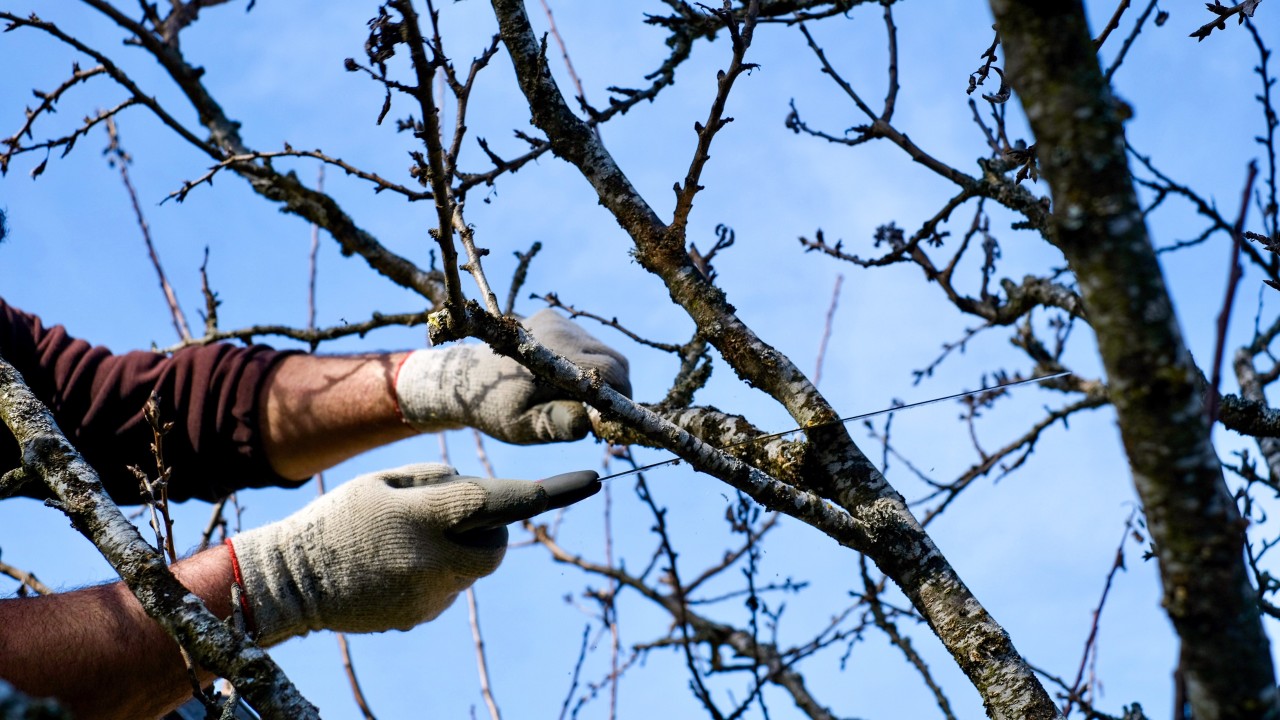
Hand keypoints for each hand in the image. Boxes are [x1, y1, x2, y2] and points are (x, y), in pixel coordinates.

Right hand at [228, 463, 547, 644]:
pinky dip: (438, 572)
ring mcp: (427, 597)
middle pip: (496, 544)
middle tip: (455, 513)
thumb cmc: (336, 519)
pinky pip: (449, 588)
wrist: (289, 583)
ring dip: (458, 549)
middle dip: (492, 527)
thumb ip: (439, 482)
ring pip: (472, 567)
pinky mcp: (419, 617)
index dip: (546, 492)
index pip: (496, 502)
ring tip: (408, 540)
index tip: (591, 480)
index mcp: (421, 518)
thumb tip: (481, 496)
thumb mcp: (382, 482)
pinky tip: (395, 566)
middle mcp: (431, 562)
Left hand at [394, 309, 630, 443]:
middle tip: (601, 415)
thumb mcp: (524, 426)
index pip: (611, 372)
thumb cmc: (495, 408)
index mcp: (554, 357)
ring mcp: (557, 320)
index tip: (615, 421)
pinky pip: (587, 342)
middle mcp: (559, 330)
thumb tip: (591, 422)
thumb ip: (558, 425)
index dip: (622, 398)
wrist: (464, 377)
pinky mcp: (553, 317)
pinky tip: (564, 378)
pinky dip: (586, 362)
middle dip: (617, 388)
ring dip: (601, 376)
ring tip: (578, 398)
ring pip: (604, 350)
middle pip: (615, 359)